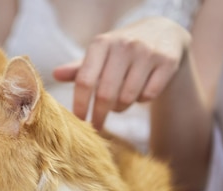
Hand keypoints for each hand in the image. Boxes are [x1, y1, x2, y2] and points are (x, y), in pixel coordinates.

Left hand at [53, 17, 190, 129]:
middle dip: (100, 115)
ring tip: (119, 103)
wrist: (163, 31)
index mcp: (101, 43)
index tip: (79, 121)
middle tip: (97, 126)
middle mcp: (124, 45)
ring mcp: (147, 52)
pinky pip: (148, 96)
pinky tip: (140, 91)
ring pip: (127, 98)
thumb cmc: (121, 50)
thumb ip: (79, 68)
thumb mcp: (100, 54)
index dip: (81, 105)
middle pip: (106, 94)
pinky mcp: (167, 62)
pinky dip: (141, 100)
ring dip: (120, 108)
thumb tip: (55, 74)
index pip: (85, 81)